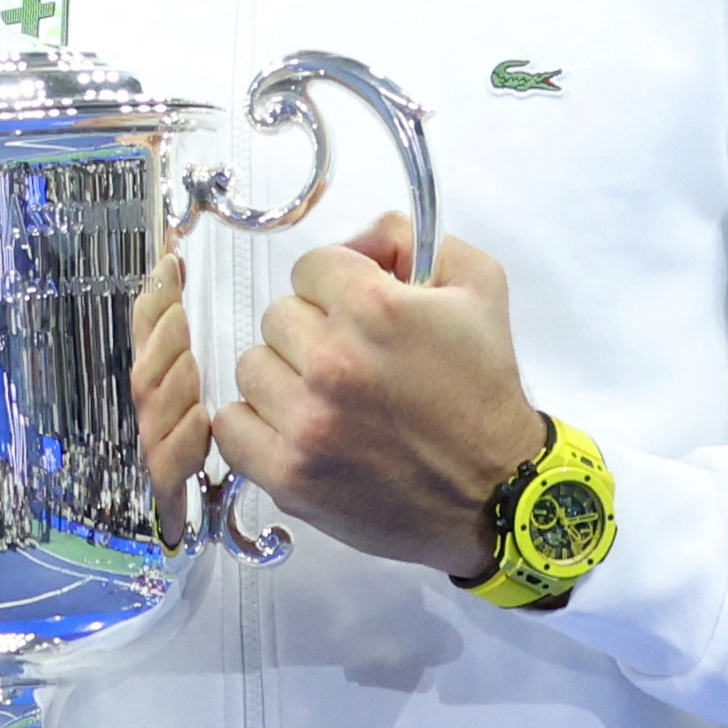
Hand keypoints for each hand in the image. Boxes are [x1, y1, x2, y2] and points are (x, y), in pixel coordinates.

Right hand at [132, 251, 213, 505]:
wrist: (200, 522)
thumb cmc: (209, 448)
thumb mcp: (198, 382)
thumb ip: (176, 333)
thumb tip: (174, 263)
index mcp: (153, 386)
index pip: (144, 336)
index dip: (152, 301)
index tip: (170, 264)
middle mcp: (143, 417)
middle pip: (141, 373)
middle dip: (158, 340)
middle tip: (179, 315)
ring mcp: (150, 453)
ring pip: (151, 415)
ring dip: (171, 385)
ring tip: (190, 364)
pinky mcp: (163, 495)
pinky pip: (165, 465)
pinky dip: (182, 440)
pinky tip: (201, 421)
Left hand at [201, 214, 545, 578]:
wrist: (497, 491)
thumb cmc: (485, 391)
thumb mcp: (478, 287)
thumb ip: (412, 238)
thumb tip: (359, 235)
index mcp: (373, 308)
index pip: (310, 267)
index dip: (336, 287)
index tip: (359, 314)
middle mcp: (332, 361)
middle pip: (278, 316)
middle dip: (313, 331)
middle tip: (353, 361)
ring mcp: (305, 421)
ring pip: (252, 366)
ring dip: (284, 377)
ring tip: (328, 398)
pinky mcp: (289, 473)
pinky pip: (230, 425)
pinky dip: (255, 425)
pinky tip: (295, 428)